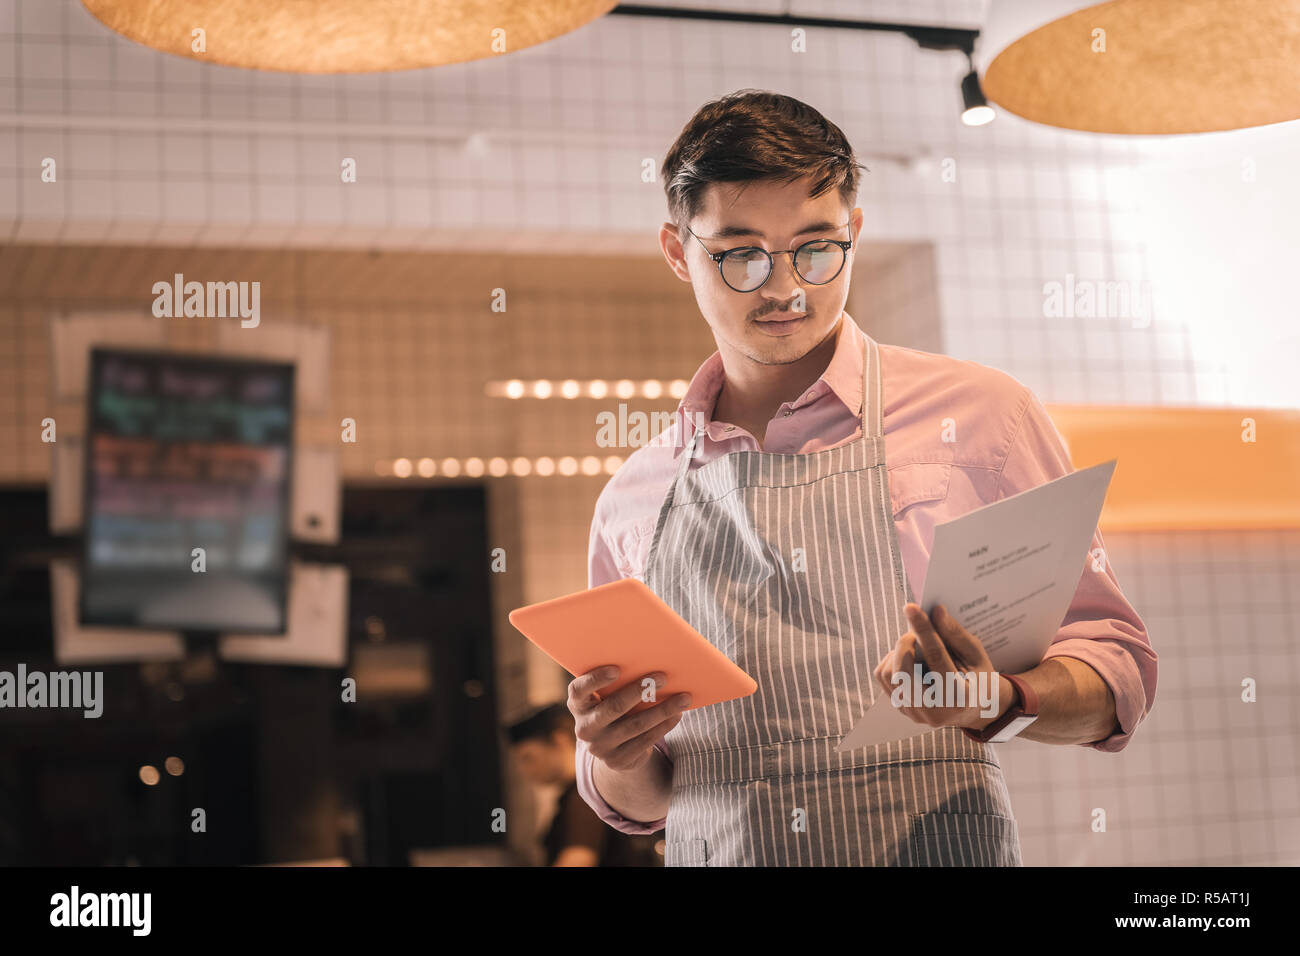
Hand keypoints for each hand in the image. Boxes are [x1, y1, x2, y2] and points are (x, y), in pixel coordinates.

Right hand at [568, 666, 691, 771]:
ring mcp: (600, 747)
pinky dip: (664, 726)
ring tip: (683, 698)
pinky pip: (645, 741)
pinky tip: (677, 715)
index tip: (616, 669)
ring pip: (635, 725)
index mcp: (577, 704)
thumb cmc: (612, 705)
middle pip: (614, 707)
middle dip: (640, 690)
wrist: (611, 746)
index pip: (578, 690)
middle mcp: (584, 727)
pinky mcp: (617, 761)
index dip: (595, 680)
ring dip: (662, 710)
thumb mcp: (605, 696)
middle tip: (663, 677)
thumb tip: (653, 660)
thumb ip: (616, 683)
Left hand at [872, 603, 1011, 730]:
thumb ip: (955, 634)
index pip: (936, 657)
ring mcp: (915, 713)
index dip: (923, 630)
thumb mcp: (975, 655)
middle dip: (906, 643)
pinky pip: (884, 677)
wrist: (976, 709)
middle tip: (916, 632)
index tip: (911, 607)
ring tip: (917, 648)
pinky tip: (910, 660)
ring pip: (889, 673)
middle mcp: (934, 711)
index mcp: (959, 697)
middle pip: (903, 670)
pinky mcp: (902, 709)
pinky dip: (893, 660)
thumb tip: (936, 612)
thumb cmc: (978, 677)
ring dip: (898, 652)